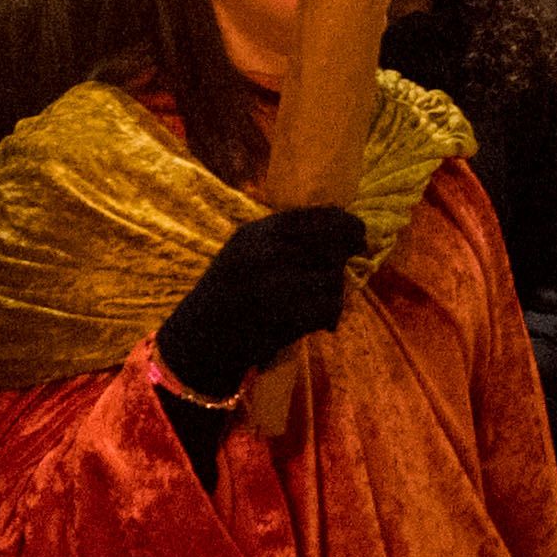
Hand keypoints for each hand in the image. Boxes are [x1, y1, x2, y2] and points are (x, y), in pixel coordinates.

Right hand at [155, 208, 366, 398]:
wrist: (197, 341)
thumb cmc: (229, 295)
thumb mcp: (247, 251)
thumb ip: (289, 238)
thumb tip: (348, 229)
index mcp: (259, 231)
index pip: (323, 215)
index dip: (348, 225)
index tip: (359, 236)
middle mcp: (266, 251)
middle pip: (335, 243)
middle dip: (344, 256)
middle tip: (349, 264)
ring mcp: (275, 282)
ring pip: (335, 277)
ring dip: (334, 293)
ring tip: (313, 304)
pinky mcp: (285, 313)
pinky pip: (331, 307)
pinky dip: (329, 316)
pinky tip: (317, 323)